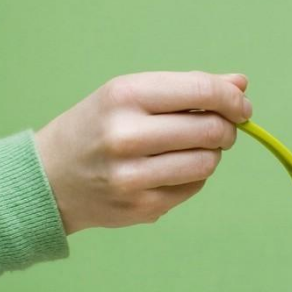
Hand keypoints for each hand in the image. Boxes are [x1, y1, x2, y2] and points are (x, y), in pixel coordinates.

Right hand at [35, 71, 251, 233]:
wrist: (49, 178)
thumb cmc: (97, 127)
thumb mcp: (131, 95)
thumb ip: (188, 88)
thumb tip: (241, 84)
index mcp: (125, 96)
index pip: (201, 92)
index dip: (232, 100)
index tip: (242, 107)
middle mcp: (126, 135)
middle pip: (212, 131)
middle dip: (226, 129)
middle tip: (220, 129)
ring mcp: (134, 175)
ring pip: (208, 162)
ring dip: (211, 154)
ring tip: (191, 149)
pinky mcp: (143, 207)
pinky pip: (194, 187)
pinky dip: (193, 176)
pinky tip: (170, 170)